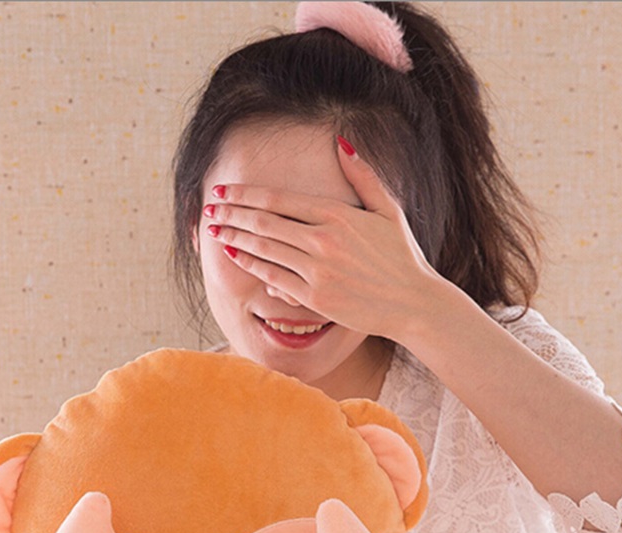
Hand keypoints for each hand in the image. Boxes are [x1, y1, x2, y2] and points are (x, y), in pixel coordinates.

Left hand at [205, 137, 452, 340]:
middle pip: (264, 223)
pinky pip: (274, 278)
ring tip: (214, 231)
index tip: (223, 192)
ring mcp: (318, 272)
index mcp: (339, 216)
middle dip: (231, 215)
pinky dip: (252, 265)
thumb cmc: (401, 256)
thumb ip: (363, 175)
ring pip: (265, 250)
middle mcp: (325, 242)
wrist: (413, 303)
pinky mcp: (315, 298)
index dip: (245, 196)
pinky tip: (235, 255)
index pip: (279, 201)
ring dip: (235, 239)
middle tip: (208, 209)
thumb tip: (343, 140)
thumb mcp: (389, 209)